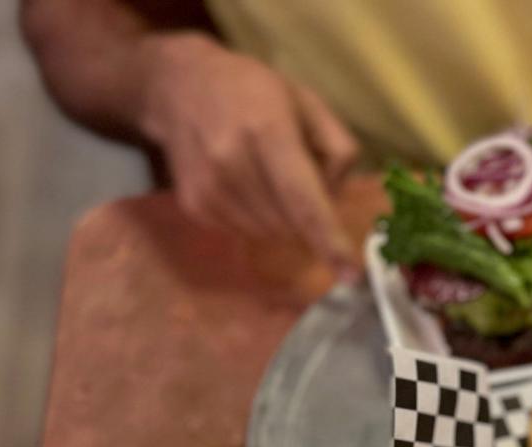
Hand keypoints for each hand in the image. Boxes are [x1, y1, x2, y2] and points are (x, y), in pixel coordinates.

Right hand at [140, 33, 359, 274]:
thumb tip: (335, 202)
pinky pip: (245, 233)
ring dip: (281, 218)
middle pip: (291, 225)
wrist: (181, 88)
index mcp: (268, 131)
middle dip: (305, 216)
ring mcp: (210, 188)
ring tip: (265, 175)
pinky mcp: (195, 206)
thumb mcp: (310, 104)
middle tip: (293, 175)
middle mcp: (233, 163)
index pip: (303, 200)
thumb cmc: (256, 94)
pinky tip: (244, 183)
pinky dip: (256, 218)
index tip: (350, 274)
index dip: (329, 240)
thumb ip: (339, 151)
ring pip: (270, 234)